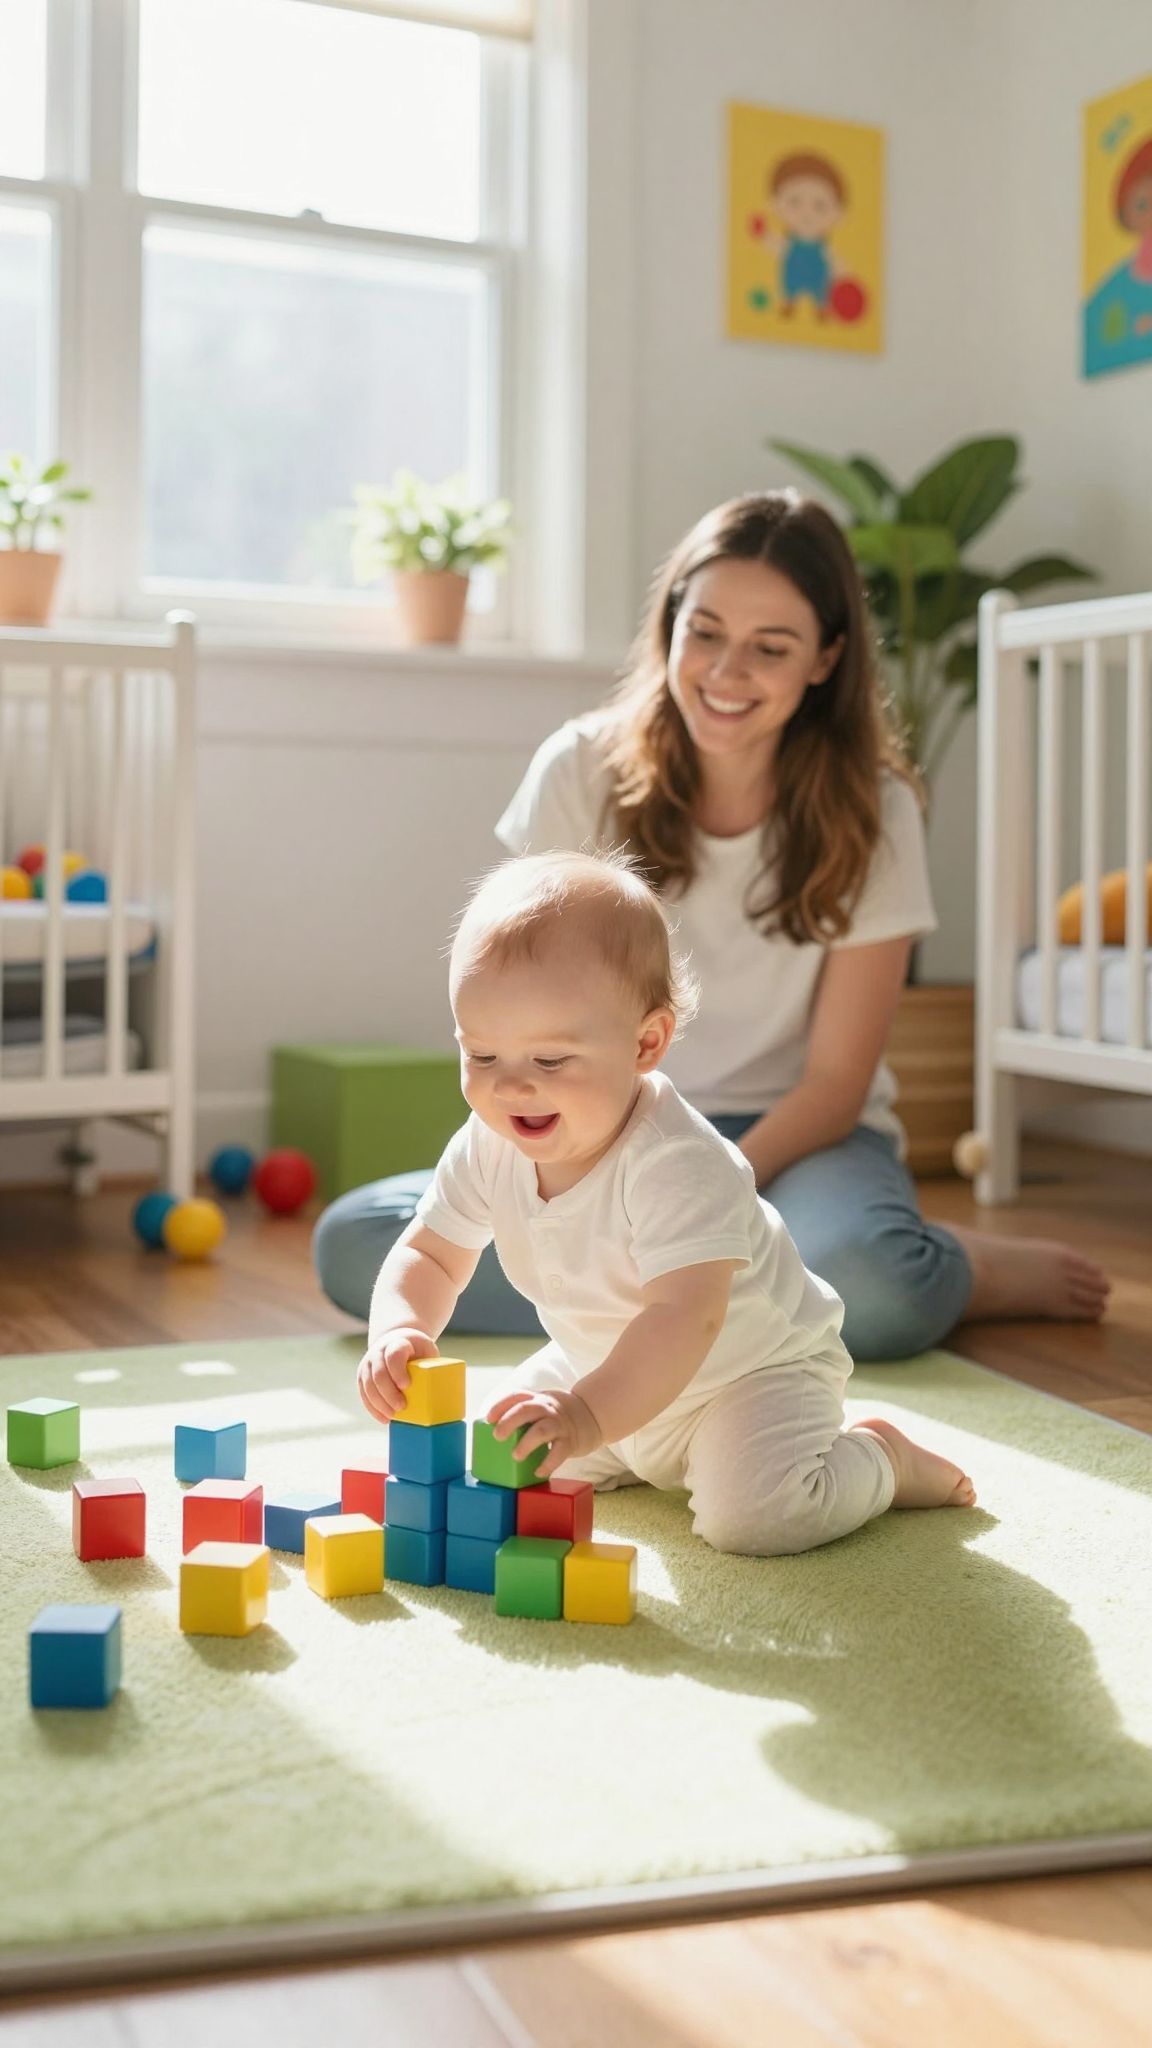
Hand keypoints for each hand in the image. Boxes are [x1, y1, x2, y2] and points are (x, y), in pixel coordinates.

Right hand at [358, 1328, 437, 1424]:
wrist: (396, 1340)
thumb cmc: (418, 1350)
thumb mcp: (428, 1350)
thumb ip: (433, 1365)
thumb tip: (447, 1392)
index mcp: (398, 1343)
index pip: (394, 1355)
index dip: (398, 1371)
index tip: (406, 1385)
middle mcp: (379, 1352)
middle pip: (379, 1373)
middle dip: (389, 1392)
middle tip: (401, 1407)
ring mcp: (368, 1364)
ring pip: (368, 1385)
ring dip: (380, 1403)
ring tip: (393, 1416)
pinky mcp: (362, 1376)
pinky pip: (364, 1394)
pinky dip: (373, 1408)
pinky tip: (383, 1419)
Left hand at [486, 1387, 602, 1479]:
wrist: (592, 1416)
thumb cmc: (559, 1415)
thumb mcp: (543, 1406)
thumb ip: (525, 1413)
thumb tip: (495, 1431)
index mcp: (537, 1399)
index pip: (516, 1396)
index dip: (501, 1405)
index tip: (489, 1418)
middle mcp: (548, 1408)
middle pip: (525, 1410)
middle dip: (508, 1422)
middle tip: (498, 1436)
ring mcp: (560, 1424)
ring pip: (541, 1430)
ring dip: (526, 1443)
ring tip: (516, 1456)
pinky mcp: (570, 1441)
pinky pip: (558, 1452)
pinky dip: (547, 1463)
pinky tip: (538, 1471)